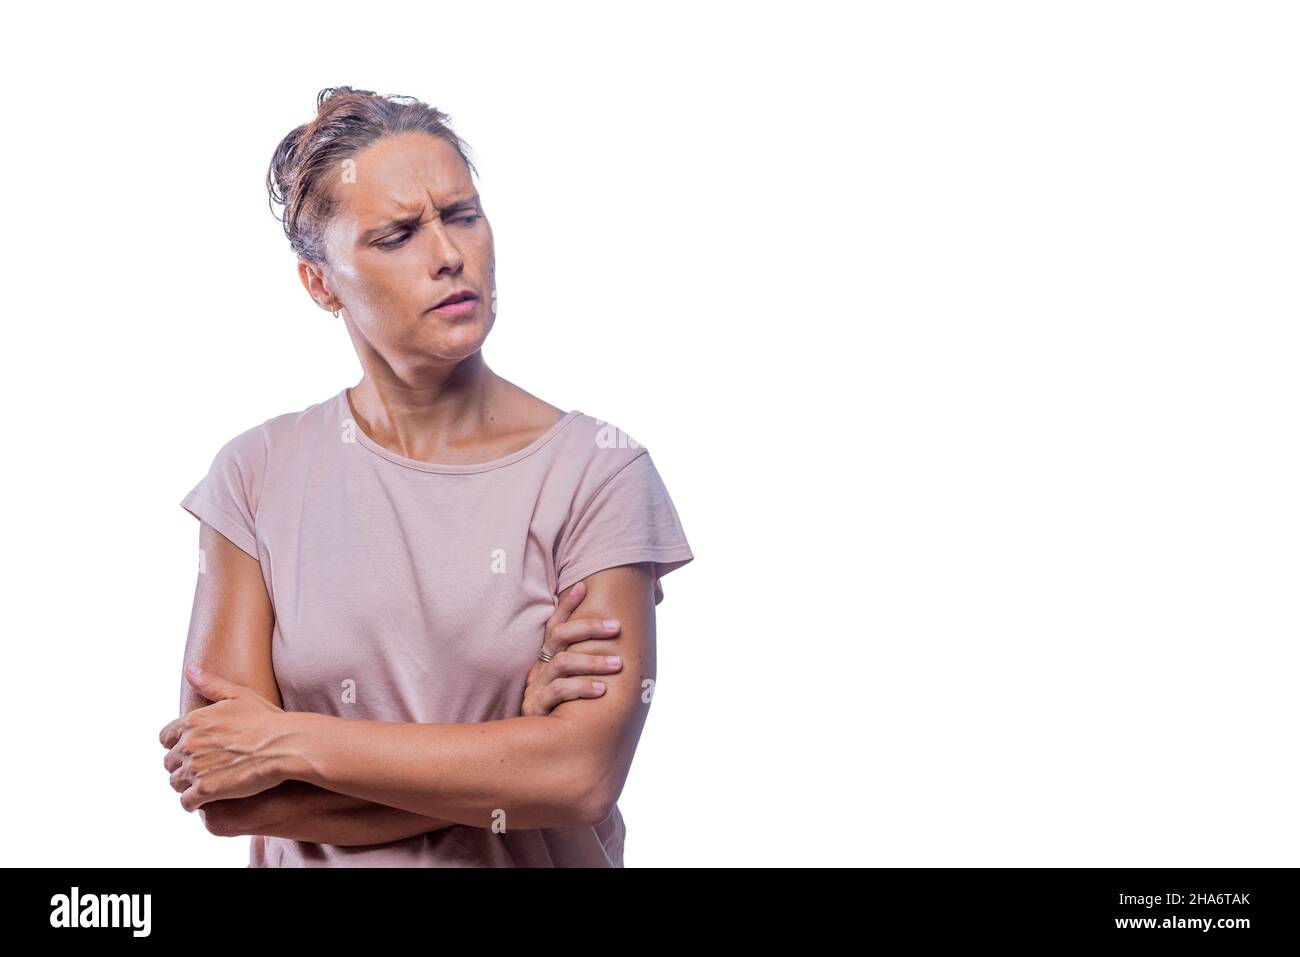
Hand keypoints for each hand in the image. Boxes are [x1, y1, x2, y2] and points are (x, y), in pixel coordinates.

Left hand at [159, 662, 293, 810]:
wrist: (285, 746)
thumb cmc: (266, 720)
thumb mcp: (238, 695)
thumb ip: (209, 683)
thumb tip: (189, 668)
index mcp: (192, 721)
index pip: (165, 738)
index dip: (178, 745)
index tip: (194, 750)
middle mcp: (188, 744)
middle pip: (170, 762)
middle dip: (184, 765)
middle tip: (205, 769)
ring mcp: (195, 768)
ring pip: (175, 783)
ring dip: (187, 785)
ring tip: (207, 784)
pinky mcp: (205, 789)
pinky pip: (186, 802)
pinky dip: (194, 802)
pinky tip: (209, 799)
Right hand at [521, 579, 623, 715]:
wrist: (542, 750)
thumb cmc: (564, 713)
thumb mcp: (574, 686)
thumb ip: (590, 664)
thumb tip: (621, 643)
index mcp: (548, 659)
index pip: (556, 626)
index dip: (567, 606)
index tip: (584, 587)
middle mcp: (541, 669)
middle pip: (559, 637)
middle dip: (588, 628)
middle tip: (616, 627)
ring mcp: (537, 687)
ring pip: (562, 663)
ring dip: (592, 661)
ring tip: (617, 664)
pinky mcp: (536, 708)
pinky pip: (558, 691)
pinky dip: (581, 687)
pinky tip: (601, 689)